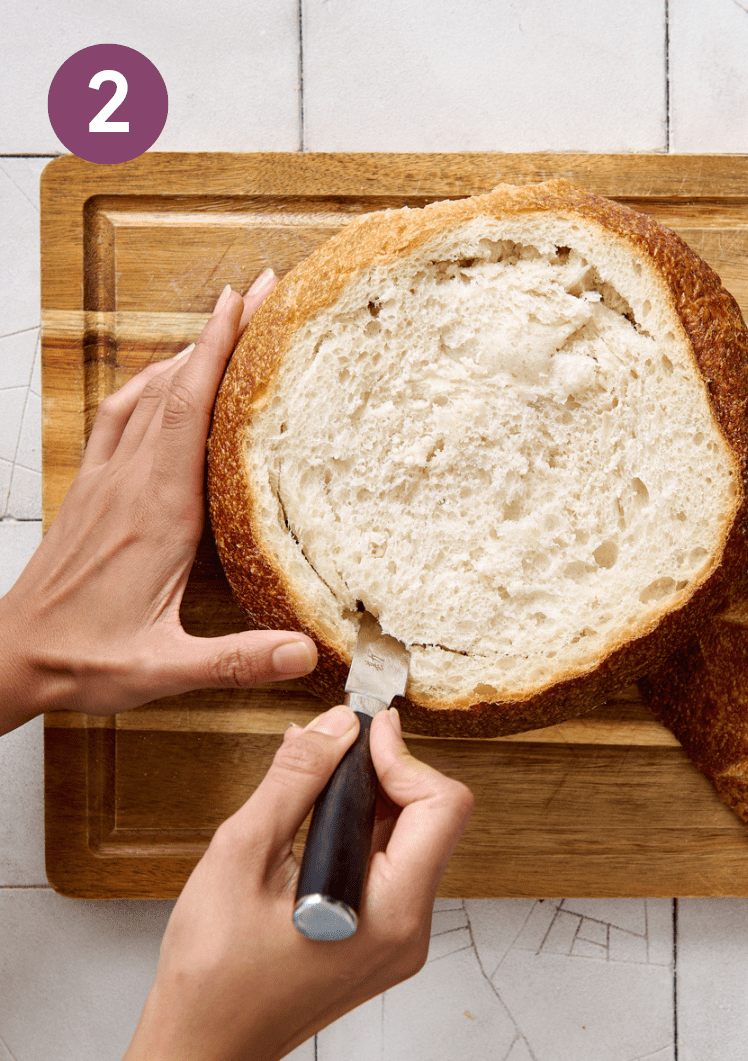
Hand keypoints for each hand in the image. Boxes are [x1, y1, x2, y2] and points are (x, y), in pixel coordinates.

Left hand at [0, 271, 318, 733]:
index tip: (245, 302)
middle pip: (174, 385)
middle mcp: (130, 483)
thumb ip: (238, 659)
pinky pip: (121, 417)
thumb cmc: (83, 658)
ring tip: (222, 326)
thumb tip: (306, 653)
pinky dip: (150, 385)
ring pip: (145, 394)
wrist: (11, 655)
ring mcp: (107, 481)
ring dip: (183, 353)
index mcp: (156, 512)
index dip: (218, 350)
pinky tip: (163, 384)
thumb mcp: (163, 668)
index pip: (189, 410)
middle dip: (217, 333)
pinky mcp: (94, 490)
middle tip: (257, 294)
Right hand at [115, 706, 473, 1060]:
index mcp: (390, 914)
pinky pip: (392, 864)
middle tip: (334, 745)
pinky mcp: (382, 938)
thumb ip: (295, 783)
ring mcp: (398, 938)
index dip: (403, 756)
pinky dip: (361, 829)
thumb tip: (334, 727)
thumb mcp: (241, 857)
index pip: (442, 806)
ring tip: (315, 779)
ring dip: (370, 797)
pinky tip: (315, 817)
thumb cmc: (211, 978)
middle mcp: (409, 929)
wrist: (199, 1050)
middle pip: (432, 817)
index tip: (361, 730)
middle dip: (385, 771)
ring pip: (412, 838)